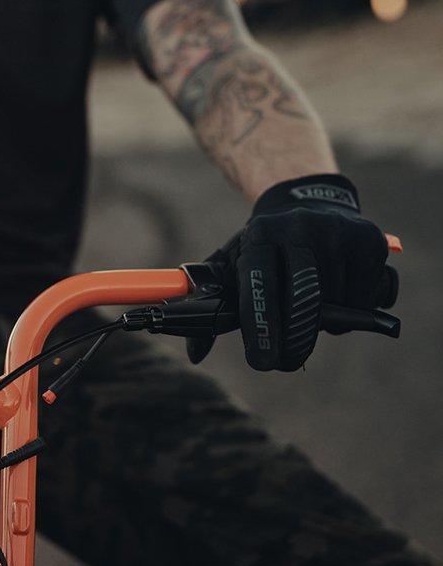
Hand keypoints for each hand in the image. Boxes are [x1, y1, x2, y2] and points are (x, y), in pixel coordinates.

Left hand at [189, 174, 396, 370]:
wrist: (310, 204)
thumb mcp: (233, 265)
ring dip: (325, 323)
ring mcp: (337, 231)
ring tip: (311, 310)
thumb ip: (212, 306)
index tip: (262, 361)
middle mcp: (298, 228)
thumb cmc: (266, 249)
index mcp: (260, 236)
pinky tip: (340, 295)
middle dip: (295, 339)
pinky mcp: (369, 241)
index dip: (261, 326)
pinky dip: (354, 310)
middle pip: (303, 300)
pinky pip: (365, 297)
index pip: (260, 286)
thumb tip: (196, 354)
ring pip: (336, 303)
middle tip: (285, 361)